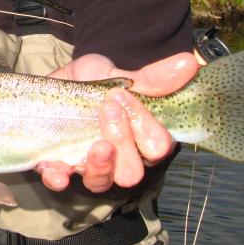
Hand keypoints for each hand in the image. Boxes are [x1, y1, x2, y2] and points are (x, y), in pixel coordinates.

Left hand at [37, 51, 197, 192]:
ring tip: (96, 145)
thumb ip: (151, 78)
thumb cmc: (94, 83)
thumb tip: (188, 62)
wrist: (55, 81)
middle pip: (132, 172)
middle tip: (107, 109)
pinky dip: (60, 178)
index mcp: (140, 139)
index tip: (121, 94)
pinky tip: (59, 172)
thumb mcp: (119, 75)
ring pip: (101, 182)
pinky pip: (60, 181)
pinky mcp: (58, 165)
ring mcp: (87, 165)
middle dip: (123, 142)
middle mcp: (117, 158)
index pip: (157, 147)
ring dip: (100, 166)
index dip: (145, 124)